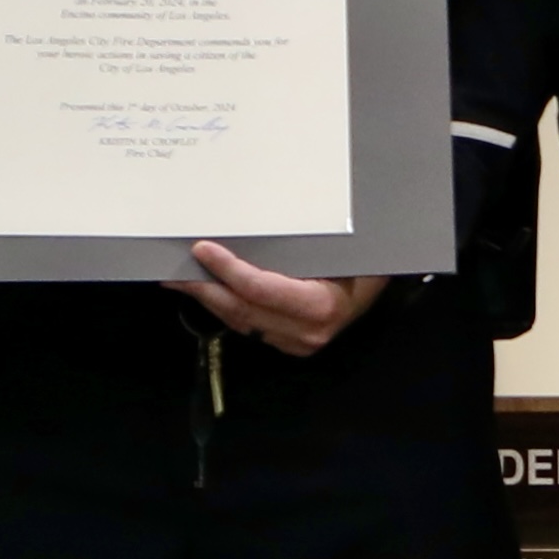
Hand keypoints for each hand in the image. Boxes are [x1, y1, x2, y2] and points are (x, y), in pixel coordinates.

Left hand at [185, 241, 385, 356]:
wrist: (386, 287)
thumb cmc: (369, 261)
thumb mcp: (349, 249)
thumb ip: (311, 242)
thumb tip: (273, 216)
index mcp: (321, 307)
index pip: (261, 290)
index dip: (228, 270)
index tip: (203, 248)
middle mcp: (306, 332)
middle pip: (242, 310)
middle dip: (204, 288)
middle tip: (172, 269)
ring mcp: (296, 342)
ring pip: (239, 321)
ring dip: (207, 299)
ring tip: (179, 279)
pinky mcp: (288, 343)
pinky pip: (247, 325)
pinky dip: (224, 306)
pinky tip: (207, 291)